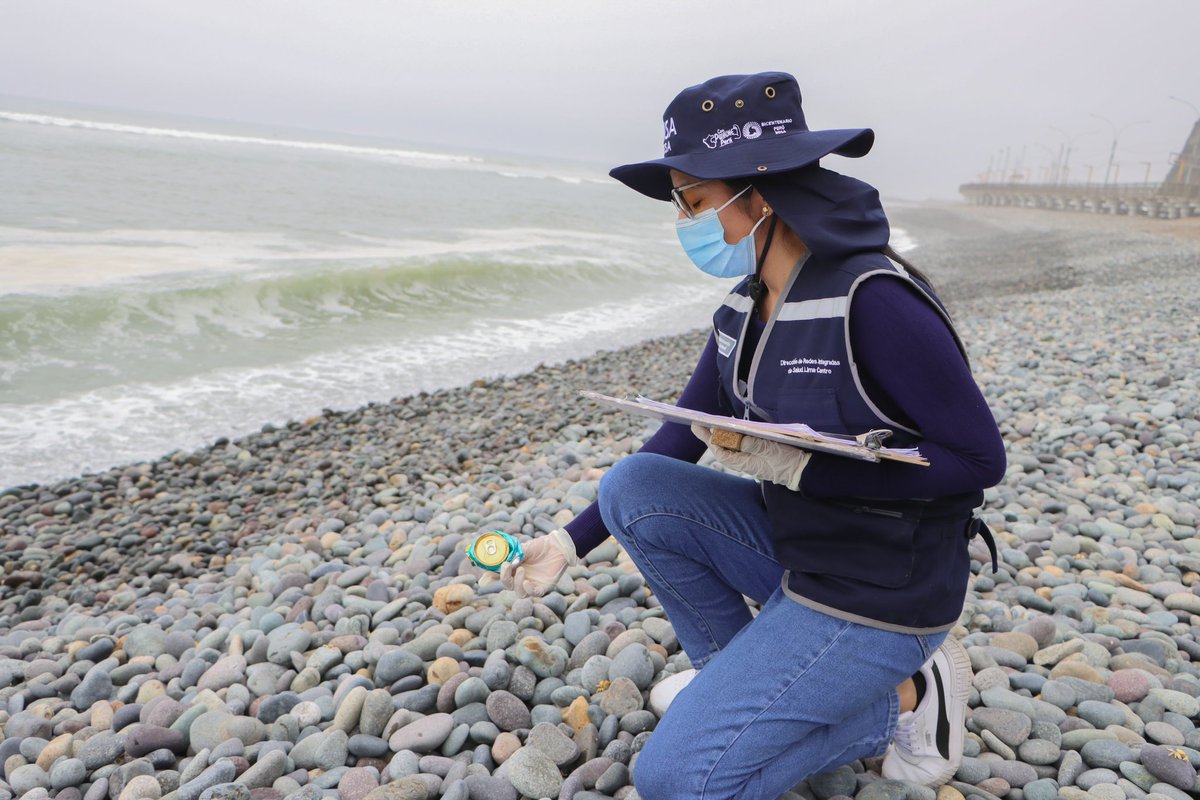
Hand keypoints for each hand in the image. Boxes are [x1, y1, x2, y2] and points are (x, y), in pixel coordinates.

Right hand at [497, 528, 577, 597]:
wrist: (558, 546)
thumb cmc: (540, 546)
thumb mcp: (524, 548)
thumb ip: (513, 555)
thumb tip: (503, 562)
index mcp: (514, 569)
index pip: (500, 576)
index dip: (491, 579)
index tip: (483, 578)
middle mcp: (522, 578)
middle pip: (508, 586)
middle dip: (504, 578)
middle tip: (506, 566)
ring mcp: (532, 584)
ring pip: (519, 593)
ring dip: (517, 583)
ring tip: (521, 569)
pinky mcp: (543, 587)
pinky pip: (533, 594)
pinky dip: (528, 589)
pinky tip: (527, 582)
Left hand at [691, 423, 810, 490]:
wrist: (802, 471)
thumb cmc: (787, 461)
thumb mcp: (770, 450)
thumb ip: (752, 444)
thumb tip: (735, 438)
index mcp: (745, 463)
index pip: (722, 453)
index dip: (711, 440)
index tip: (701, 428)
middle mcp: (745, 462)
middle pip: (723, 449)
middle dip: (710, 437)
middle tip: (696, 425)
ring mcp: (751, 459)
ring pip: (730, 447)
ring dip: (720, 436)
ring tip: (709, 425)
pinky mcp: (758, 455)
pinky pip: (741, 446)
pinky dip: (733, 438)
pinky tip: (730, 430)